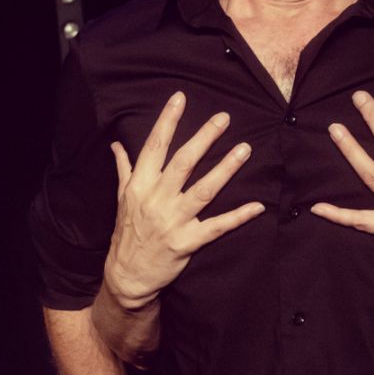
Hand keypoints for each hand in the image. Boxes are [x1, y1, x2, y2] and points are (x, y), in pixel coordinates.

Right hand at [104, 91, 264, 307]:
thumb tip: (117, 144)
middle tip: (224, 118)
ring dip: (226, 169)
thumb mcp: (121, 198)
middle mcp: (156, 200)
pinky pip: (216, 227)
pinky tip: (257, 205)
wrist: (127, 276)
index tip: (180, 98)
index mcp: (139, 185)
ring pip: (204, 190)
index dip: (167, 121)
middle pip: (183, 163)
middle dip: (204, 138)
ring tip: (245, 149)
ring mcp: (172, 221)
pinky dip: (238, 217)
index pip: (154, 147)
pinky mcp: (187, 243)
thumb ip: (124, 168)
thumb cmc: (126, 232)